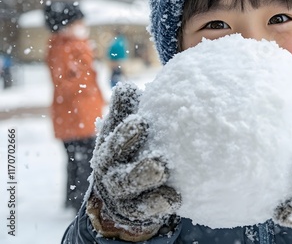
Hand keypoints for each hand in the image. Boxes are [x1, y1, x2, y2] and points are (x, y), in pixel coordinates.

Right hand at [86, 82, 180, 241]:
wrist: (121, 199)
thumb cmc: (130, 153)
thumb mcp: (126, 131)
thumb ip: (128, 111)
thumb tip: (129, 86)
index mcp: (110, 148)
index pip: (112, 134)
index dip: (123, 127)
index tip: (139, 114)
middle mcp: (111, 171)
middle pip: (114, 157)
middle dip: (126, 144)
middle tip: (145, 134)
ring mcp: (122, 194)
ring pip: (129, 187)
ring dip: (142, 177)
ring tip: (160, 168)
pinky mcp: (136, 212)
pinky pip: (146, 210)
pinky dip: (159, 204)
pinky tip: (174, 197)